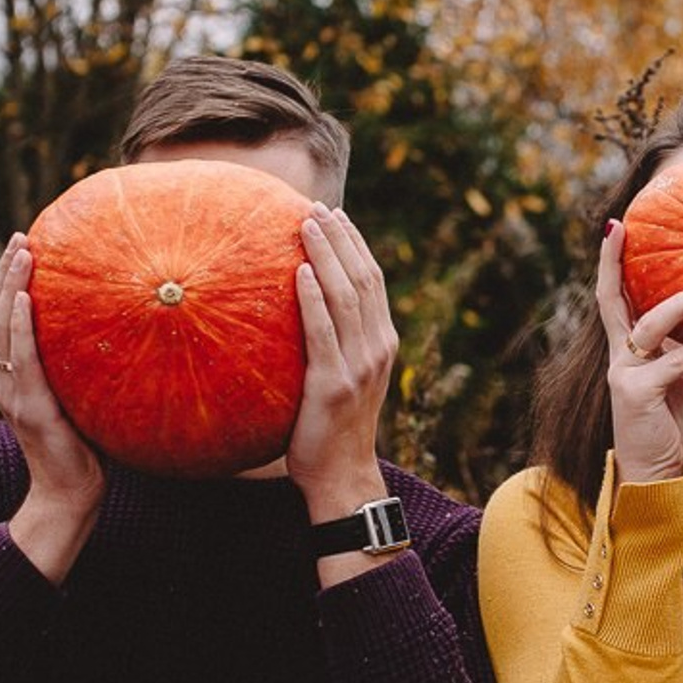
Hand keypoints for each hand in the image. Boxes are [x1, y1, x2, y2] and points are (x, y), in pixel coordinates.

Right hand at [0, 232, 105, 581]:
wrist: (71, 492)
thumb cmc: (87, 449)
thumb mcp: (84, 399)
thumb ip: (87, 371)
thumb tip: (126, 339)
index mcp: (14, 376)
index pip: (6, 320)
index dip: (10, 284)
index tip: (24, 249)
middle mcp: (4, 379)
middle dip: (8, 273)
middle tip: (22, 237)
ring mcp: (12, 392)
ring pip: (3, 327)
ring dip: (11, 286)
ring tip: (23, 252)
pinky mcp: (29, 406)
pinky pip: (21, 357)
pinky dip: (19, 325)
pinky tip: (25, 298)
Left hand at [285, 204, 397, 518]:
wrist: (342, 475)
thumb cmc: (334, 428)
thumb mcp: (344, 378)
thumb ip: (335, 344)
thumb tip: (302, 309)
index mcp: (382, 343)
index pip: (373, 281)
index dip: (356, 245)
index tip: (336, 214)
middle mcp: (377, 349)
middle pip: (363, 280)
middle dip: (341, 239)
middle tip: (317, 207)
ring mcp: (358, 366)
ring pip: (346, 297)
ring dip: (326, 256)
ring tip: (307, 224)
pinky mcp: (333, 384)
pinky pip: (323, 332)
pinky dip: (313, 300)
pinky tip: (300, 273)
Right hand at [599, 219, 682, 482]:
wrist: (660, 474)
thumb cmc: (677, 426)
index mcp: (629, 348)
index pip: (616, 296)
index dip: (613, 261)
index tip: (618, 225)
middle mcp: (619, 355)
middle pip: (609, 299)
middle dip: (612, 261)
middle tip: (622, 225)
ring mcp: (623, 374)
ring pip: (647, 327)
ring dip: (677, 306)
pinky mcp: (636, 394)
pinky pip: (672, 364)